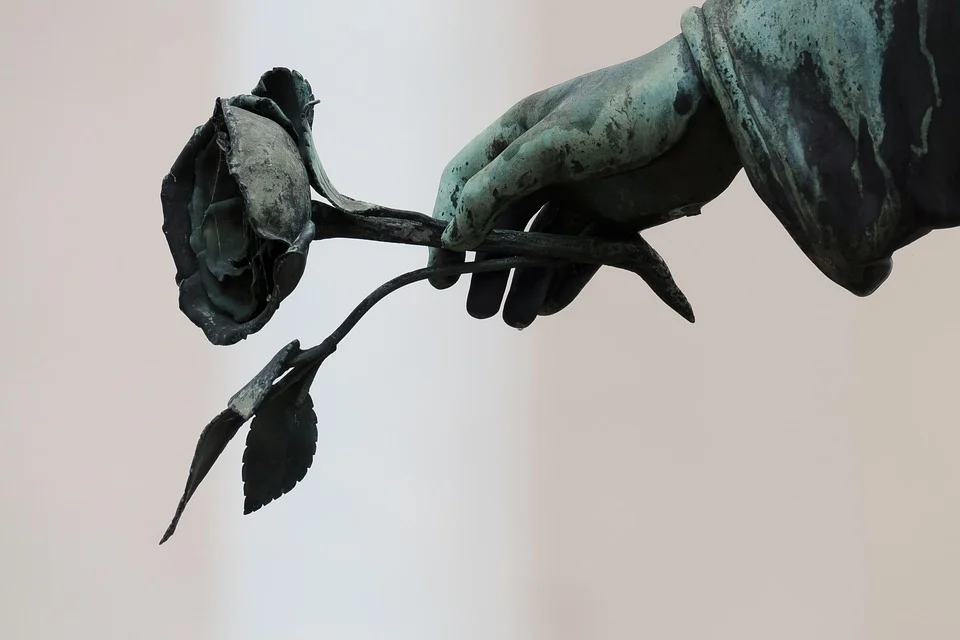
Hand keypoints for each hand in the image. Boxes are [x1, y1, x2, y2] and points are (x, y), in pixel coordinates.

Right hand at [428, 34, 741, 327]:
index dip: (447, 225)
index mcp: (520, 135)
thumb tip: (454, 235)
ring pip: (541, 246)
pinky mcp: (618, 215)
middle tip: (478, 310)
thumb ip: (498, 188)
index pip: (466, 182)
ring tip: (515, 319)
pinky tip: (549, 307)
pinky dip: (564, 282)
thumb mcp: (552, 144)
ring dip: (525, 282)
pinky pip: (582, 255)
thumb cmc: (629, 110)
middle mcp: (544, 164)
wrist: (716, 110)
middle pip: (501, 223)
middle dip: (487, 267)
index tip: (440, 273)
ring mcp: (582, 191)